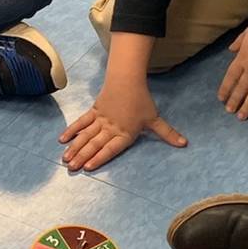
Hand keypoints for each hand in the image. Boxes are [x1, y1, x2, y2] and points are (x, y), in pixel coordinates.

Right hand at [59, 79, 186, 171]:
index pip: (110, 148)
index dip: (99, 158)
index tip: (88, 167)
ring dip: (75, 147)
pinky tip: (63, 139)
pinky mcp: (94, 112)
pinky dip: (72, 130)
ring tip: (65, 158)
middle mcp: (111, 129)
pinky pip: (81, 122)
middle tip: (71, 168)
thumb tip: (184, 144)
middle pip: (94, 144)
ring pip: (85, 135)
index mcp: (125, 133)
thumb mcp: (155, 119)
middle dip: (82, 157)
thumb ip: (167, 134)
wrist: (127, 80)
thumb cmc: (142, 101)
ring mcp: (100, 120)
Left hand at [218, 5, 247, 119]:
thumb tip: (231, 49)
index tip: (221, 98)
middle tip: (230, 111)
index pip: (231, 77)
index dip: (225, 88)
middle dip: (234, 101)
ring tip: (242, 116)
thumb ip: (239, 42)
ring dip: (247, 106)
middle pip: (241, 88)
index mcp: (243, 58)